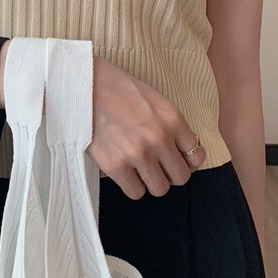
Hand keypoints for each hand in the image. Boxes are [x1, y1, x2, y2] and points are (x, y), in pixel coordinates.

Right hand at [87, 54, 206, 198]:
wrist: (81, 85)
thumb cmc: (115, 87)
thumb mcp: (153, 99)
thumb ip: (170, 124)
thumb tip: (180, 151)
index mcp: (172, 119)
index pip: (196, 156)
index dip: (186, 160)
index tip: (176, 160)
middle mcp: (159, 138)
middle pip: (180, 177)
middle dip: (170, 173)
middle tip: (156, 166)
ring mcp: (137, 154)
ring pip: (159, 188)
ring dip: (151, 181)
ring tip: (138, 169)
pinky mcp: (115, 166)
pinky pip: (135, 192)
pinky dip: (131, 185)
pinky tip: (124, 171)